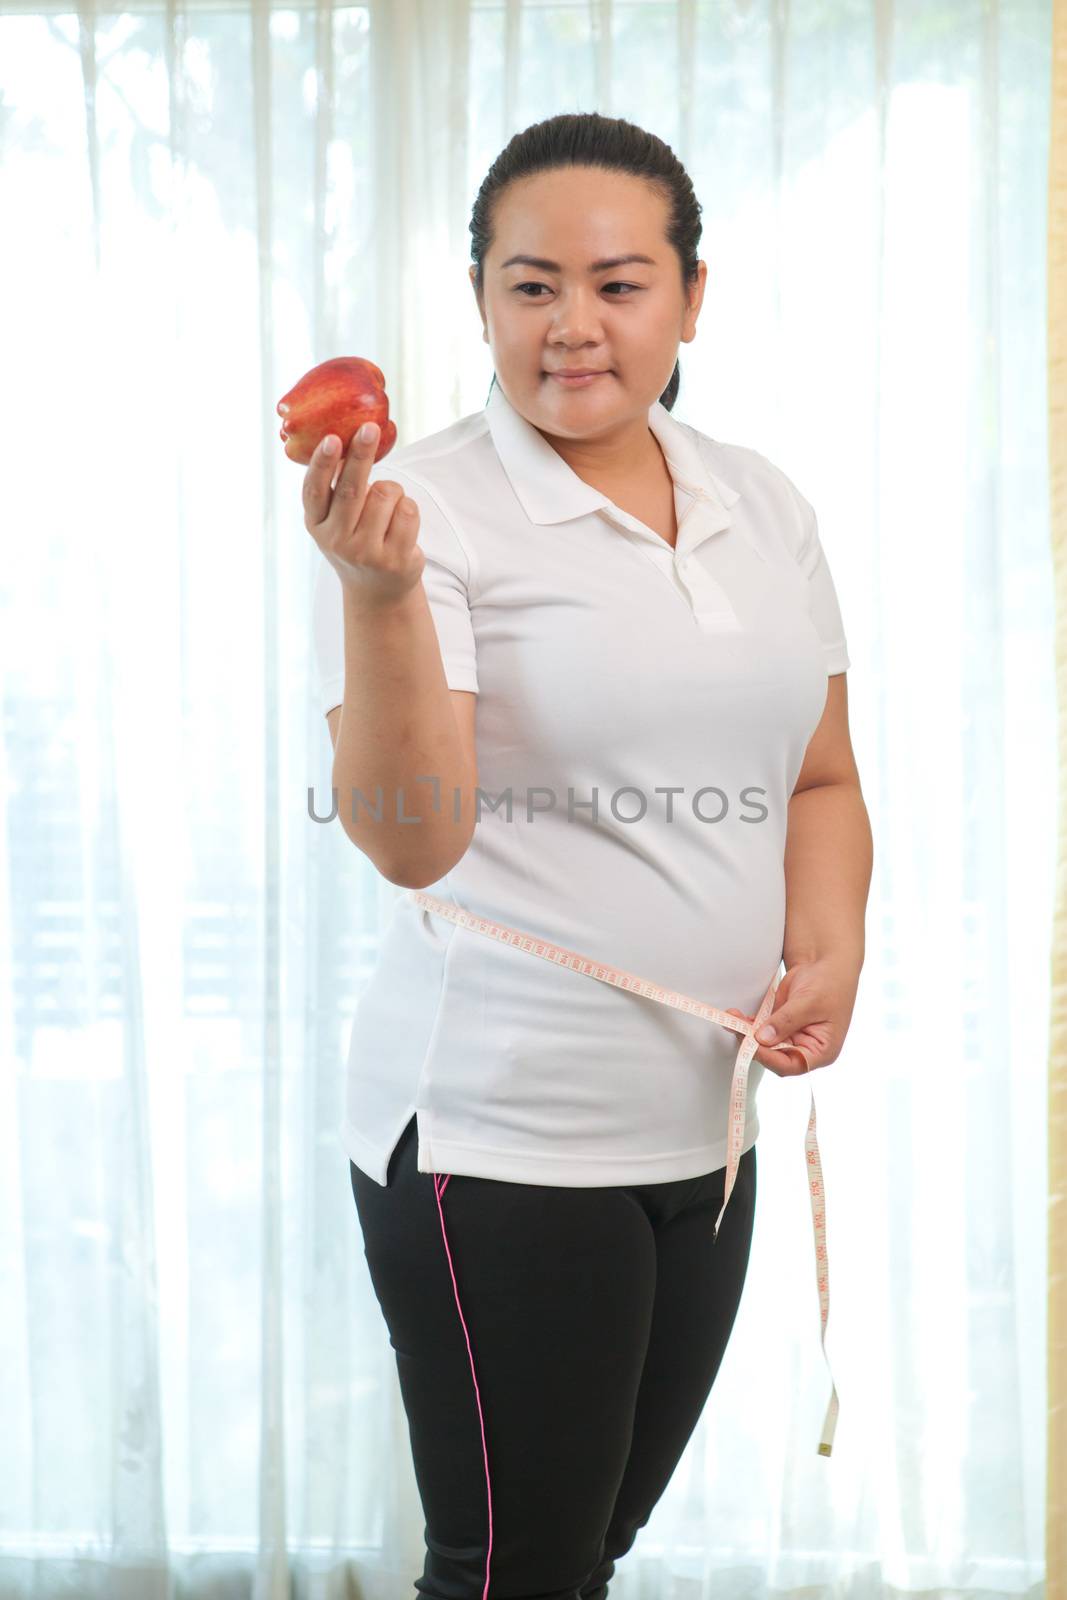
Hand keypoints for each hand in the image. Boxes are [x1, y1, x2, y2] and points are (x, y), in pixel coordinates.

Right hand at [303, 421, 424, 609]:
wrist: (377, 589)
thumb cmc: (355, 540)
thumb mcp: (334, 520)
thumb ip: (335, 489)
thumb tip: (343, 440)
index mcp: (317, 524)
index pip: (315, 491)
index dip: (323, 464)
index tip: (332, 438)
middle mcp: (337, 540)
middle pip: (353, 489)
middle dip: (362, 454)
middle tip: (369, 428)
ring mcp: (366, 552)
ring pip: (386, 494)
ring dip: (393, 491)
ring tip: (388, 508)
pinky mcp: (395, 559)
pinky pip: (409, 510)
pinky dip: (408, 507)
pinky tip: (400, 523)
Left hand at [724, 954, 859, 1077]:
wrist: (825, 964)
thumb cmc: (829, 983)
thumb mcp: (809, 1002)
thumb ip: (786, 1021)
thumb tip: (763, 1038)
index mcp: (821, 1051)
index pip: (793, 1065)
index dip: (771, 1059)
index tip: (753, 1046)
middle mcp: (805, 1048)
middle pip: (775, 1056)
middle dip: (754, 1045)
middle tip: (738, 1031)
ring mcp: (790, 1037)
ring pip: (764, 1043)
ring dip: (746, 1033)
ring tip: (732, 1019)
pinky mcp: (778, 1024)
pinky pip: (760, 1029)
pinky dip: (747, 1024)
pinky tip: (736, 1016)